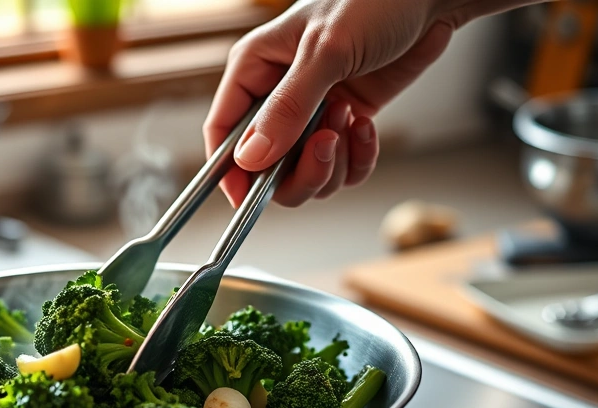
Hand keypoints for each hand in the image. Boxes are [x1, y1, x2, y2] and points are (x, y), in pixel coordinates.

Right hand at [204, 0, 528, 207]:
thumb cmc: (374, 1)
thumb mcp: (327, 50)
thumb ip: (289, 106)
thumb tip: (252, 157)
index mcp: (256, 68)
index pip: (224, 130)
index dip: (229, 170)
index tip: (244, 198)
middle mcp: (277, 97)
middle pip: (266, 168)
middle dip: (298, 168)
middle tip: (326, 146)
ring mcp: (312, 115)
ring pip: (305, 175)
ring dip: (333, 162)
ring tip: (350, 117)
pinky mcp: (345, 125)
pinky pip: (342, 169)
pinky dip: (358, 159)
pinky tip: (366, 126)